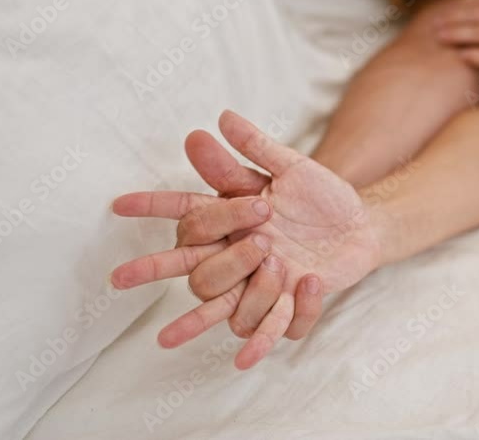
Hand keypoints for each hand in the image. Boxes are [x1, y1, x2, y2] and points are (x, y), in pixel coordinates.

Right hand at [112, 111, 382, 368]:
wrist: (360, 223)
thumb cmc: (319, 196)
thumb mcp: (291, 168)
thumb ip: (255, 150)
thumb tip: (220, 120)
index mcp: (230, 222)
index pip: (185, 218)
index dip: (153, 208)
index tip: (119, 205)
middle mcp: (236, 258)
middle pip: (199, 274)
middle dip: (225, 260)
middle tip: (265, 238)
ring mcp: (259, 286)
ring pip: (227, 308)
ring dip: (254, 291)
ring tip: (285, 265)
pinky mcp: (288, 306)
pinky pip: (270, 330)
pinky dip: (262, 341)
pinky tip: (247, 358)